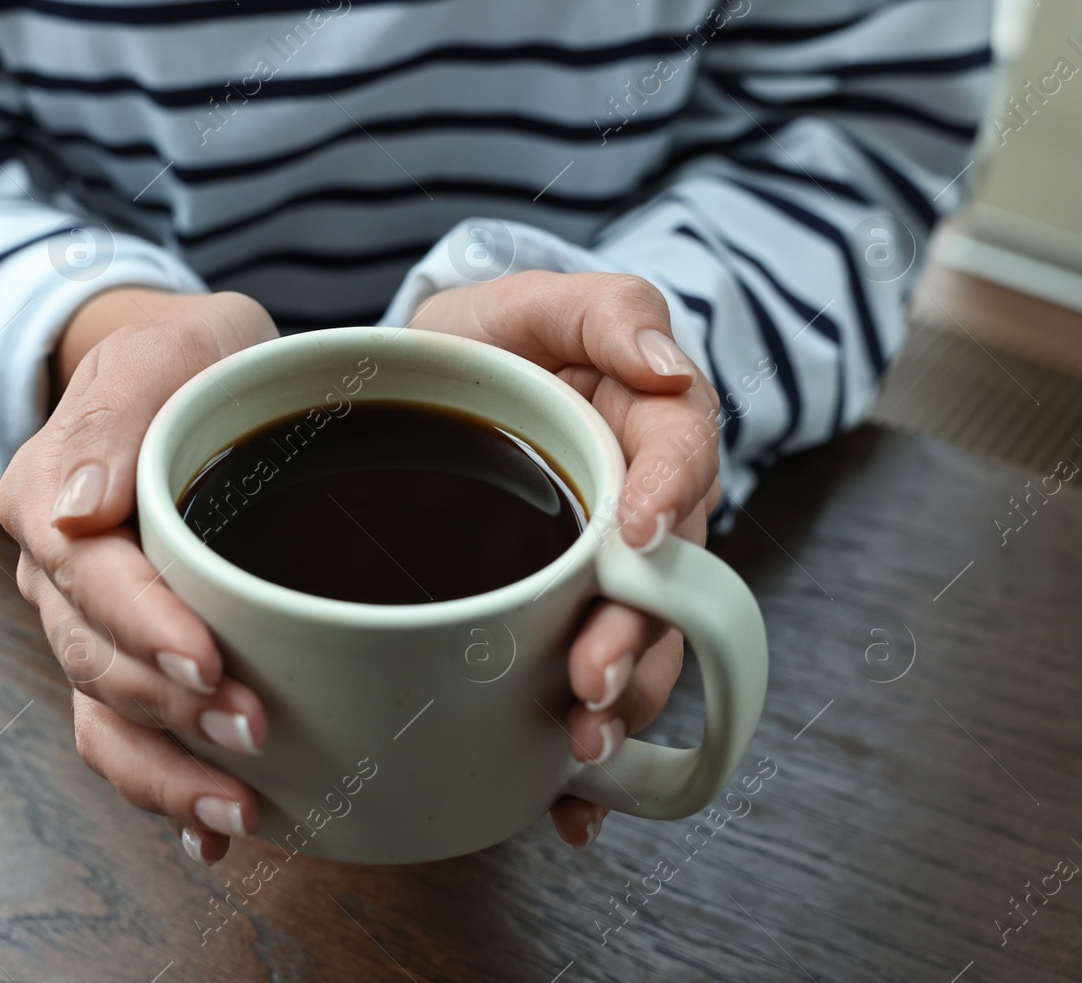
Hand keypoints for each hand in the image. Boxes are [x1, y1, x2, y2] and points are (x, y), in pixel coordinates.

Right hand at [0, 289, 276, 863]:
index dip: (143, 625)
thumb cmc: (189, 363)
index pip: (87, 576)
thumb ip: (118, 411)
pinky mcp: (123, 663)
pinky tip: (214, 834)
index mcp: (52, 497)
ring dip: (169, 772)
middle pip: (98, 659)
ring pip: (106, 717)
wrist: (188, 383)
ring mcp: (85, 628)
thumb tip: (76, 513)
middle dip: (175, 708)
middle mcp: (57, 575)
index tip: (207, 657)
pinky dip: (162, 792)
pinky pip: (122, 741)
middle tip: (258, 731)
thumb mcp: (168, 348)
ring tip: (242, 810)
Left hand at [409, 270, 721, 847]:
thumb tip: (665, 361)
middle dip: (637, 638)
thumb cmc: (483, 345)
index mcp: (649, 425)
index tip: (633, 537)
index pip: (682, 458)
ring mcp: (609, 575)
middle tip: (588, 682)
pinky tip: (567, 805)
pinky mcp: (567, 621)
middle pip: (670, 581)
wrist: (427, 398)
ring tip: (579, 755)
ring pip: (642, 648)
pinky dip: (587, 758)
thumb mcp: (532, 304)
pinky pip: (594, 687)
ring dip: (620, 708)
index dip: (665, 498)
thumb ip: (604, 312)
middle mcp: (644, 511)